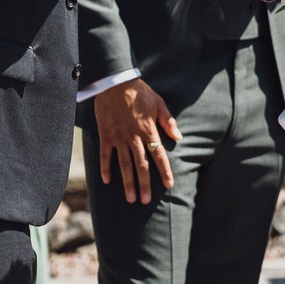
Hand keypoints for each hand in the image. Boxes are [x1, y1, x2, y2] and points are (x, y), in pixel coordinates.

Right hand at [94, 78, 180, 203]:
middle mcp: (134, 137)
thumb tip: (179, 138)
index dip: (164, 171)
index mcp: (148, 130)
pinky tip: (107, 181)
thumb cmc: (139, 92)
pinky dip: (105, 168)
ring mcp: (118, 137)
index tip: (168, 185)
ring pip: (124, 164)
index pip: (159, 155)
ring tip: (130, 198)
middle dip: (144, 184)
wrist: (115, 82)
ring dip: (127, 182)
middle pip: (141, 165)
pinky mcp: (106, 135)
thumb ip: (168, 121)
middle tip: (145, 201)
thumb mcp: (159, 103)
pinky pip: (105, 155)